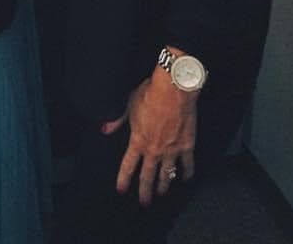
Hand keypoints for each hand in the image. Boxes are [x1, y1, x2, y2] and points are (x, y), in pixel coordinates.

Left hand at [101, 68, 197, 205]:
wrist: (173, 89)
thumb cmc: (150, 93)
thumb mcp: (128, 104)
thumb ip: (117, 120)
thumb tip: (105, 129)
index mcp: (138, 141)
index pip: (128, 165)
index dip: (124, 179)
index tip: (121, 190)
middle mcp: (154, 150)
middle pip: (148, 176)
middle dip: (145, 191)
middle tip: (144, 202)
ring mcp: (171, 150)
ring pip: (167, 174)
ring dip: (164, 186)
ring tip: (162, 193)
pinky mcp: (186, 145)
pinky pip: (187, 164)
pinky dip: (187, 173)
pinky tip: (186, 179)